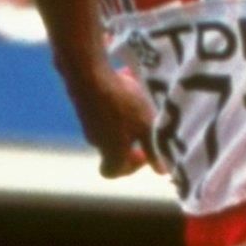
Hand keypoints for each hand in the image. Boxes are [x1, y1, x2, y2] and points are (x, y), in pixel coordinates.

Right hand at [68, 59, 161, 178]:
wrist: (88, 73)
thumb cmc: (122, 103)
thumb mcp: (147, 127)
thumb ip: (154, 150)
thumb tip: (162, 171)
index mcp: (110, 151)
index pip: (113, 171)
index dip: (129, 167)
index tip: (143, 152)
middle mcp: (95, 139)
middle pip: (114, 145)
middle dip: (134, 133)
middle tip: (146, 117)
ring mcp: (87, 120)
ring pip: (112, 120)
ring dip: (127, 110)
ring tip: (139, 90)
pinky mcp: (83, 102)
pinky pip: (105, 103)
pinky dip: (117, 95)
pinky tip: (126, 76)